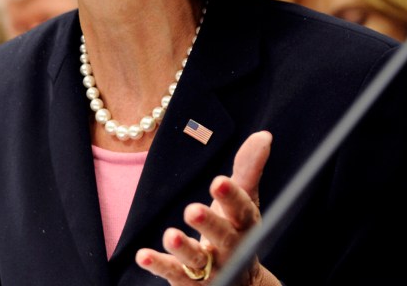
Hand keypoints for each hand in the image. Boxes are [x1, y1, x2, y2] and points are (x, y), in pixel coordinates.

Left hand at [135, 131, 280, 284]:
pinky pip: (174, 274)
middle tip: (192, 210)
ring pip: (199, 260)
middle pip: (223, 238)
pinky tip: (142, 255)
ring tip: (170, 235)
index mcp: (244, 226)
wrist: (242, 284)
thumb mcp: (244, 201)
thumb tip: (264, 135)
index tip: (219, 181)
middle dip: (210, 224)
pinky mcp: (191, 283)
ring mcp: (212, 269)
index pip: (243, 211)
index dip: (232, 197)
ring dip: (184, 248)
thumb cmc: (236, 229)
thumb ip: (248, 169)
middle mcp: (231, 250)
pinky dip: (159, 265)